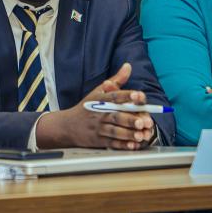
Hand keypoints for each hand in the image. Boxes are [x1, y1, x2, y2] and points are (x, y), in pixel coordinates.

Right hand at [36, 63, 153, 149]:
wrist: (67, 125)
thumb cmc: (86, 107)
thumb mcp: (98, 91)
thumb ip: (116, 80)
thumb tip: (128, 66)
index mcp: (101, 99)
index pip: (115, 95)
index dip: (127, 95)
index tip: (138, 95)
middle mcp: (100, 113)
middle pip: (116, 115)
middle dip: (131, 119)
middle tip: (144, 122)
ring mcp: (98, 128)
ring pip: (115, 131)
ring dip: (129, 133)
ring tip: (141, 135)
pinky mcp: (98, 140)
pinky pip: (111, 143)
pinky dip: (122, 145)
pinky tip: (133, 145)